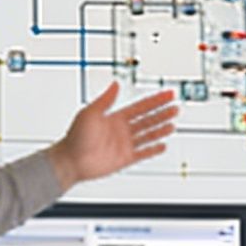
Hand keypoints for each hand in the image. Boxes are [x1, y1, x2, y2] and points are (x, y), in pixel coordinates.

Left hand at [47, 83, 180, 185]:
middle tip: (175, 107)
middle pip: (148, 119)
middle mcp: (121, 130)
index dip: (155, 100)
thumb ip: (105, 99)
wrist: (70, 160)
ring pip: (148, 135)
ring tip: (173, 124)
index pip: (140, 106)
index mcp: (115, 117)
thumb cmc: (75, 137)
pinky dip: (153, 150)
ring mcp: (124, 144)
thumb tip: (115, 84)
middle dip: (162, 113)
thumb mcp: (90, 112)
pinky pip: (143, 153)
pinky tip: (162, 145)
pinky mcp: (125, 159)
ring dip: (160, 129)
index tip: (167, 94)